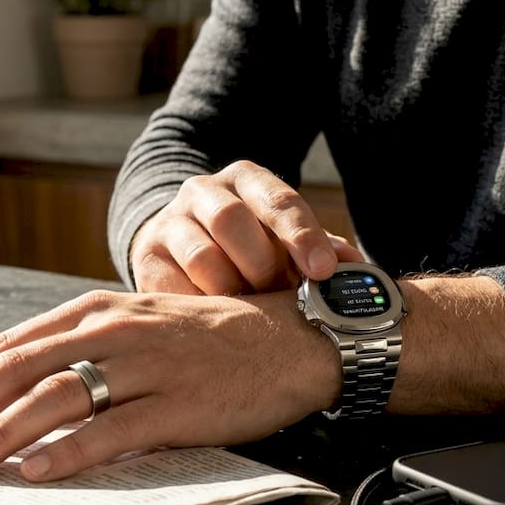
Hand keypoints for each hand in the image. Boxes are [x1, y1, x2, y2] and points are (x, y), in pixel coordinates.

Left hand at [0, 289, 339, 480]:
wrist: (287, 337)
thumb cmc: (204, 338)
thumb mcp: (131, 326)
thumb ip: (77, 347)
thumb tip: (12, 386)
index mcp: (93, 310)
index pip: (8, 347)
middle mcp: (112, 330)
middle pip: (18, 369)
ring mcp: (146, 365)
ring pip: (56, 396)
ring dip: (1, 432)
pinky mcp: (179, 404)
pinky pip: (115, 428)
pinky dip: (71, 450)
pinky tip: (38, 469)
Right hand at [130, 160, 363, 294]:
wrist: (181, 243)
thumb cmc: (251, 247)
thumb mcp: (284, 240)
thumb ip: (321, 251)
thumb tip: (356, 270)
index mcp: (247, 180)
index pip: (277, 199)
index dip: (302, 235)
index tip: (322, 271)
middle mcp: (204, 191)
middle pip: (231, 220)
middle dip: (262, 266)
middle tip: (279, 298)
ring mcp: (170, 222)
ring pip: (200, 256)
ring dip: (232, 292)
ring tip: (251, 316)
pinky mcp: (147, 256)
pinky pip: (172, 288)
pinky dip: (200, 309)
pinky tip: (218, 324)